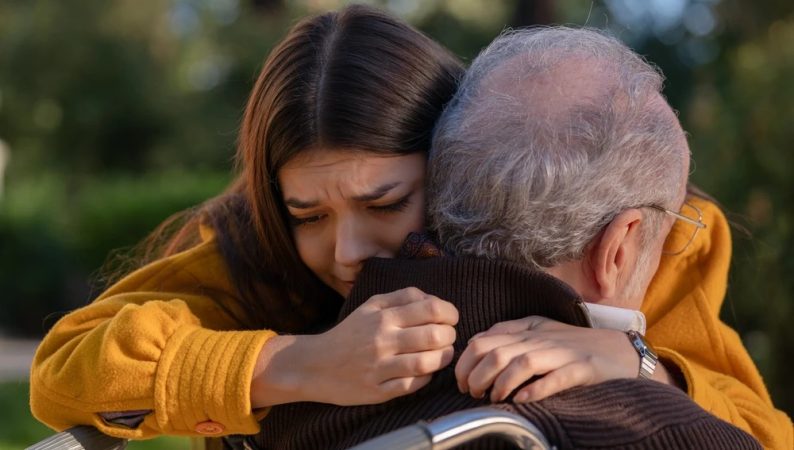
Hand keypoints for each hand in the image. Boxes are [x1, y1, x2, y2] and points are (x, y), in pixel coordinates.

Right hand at [252, 287, 458, 406]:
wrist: (316, 365)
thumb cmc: (351, 333)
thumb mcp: (371, 306)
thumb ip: (402, 297)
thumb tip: (434, 300)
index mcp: (383, 316)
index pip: (431, 309)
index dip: (450, 313)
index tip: (451, 318)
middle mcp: (382, 341)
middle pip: (434, 336)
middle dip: (450, 336)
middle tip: (448, 337)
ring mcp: (379, 368)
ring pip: (426, 363)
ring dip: (443, 358)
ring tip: (442, 354)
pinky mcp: (377, 391)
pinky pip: (412, 385)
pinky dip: (426, 378)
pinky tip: (426, 371)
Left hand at [455, 316, 638, 402]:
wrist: (621, 351)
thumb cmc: (573, 347)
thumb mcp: (538, 335)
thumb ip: (508, 337)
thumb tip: (474, 347)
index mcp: (527, 329)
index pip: (484, 339)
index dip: (466, 362)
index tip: (462, 382)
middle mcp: (542, 338)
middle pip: (497, 351)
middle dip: (477, 375)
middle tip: (473, 393)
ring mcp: (563, 353)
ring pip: (522, 362)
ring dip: (501, 382)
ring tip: (493, 398)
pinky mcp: (583, 369)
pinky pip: (556, 378)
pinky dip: (536, 389)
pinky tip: (522, 399)